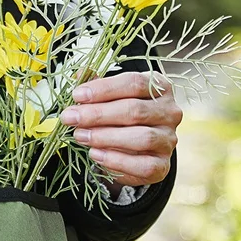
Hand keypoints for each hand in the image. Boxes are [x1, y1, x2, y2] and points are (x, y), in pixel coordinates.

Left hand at [60, 71, 181, 189]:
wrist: (133, 152)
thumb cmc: (121, 118)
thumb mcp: (111, 98)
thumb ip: (97, 86)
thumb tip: (79, 75)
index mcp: (158, 88)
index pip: (134, 83)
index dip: (104, 89)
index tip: (77, 95)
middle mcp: (169, 112)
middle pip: (135, 110)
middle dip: (97, 114)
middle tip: (71, 117)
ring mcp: (168, 139)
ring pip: (141, 137)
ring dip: (105, 137)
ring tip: (80, 135)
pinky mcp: (163, 165)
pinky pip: (143, 164)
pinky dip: (116, 160)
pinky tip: (95, 154)